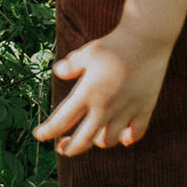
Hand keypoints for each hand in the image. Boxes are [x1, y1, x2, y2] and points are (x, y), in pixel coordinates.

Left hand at [34, 24, 171, 155]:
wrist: (147, 37)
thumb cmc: (114, 44)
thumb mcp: (88, 52)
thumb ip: (71, 65)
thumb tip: (57, 71)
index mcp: (87, 94)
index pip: (60, 122)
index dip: (47, 131)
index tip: (39, 135)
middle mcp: (104, 107)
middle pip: (82, 142)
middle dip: (69, 149)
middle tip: (62, 147)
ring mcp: (125, 110)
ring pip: (107, 141)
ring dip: (97, 141)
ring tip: (94, 134)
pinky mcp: (144, 108)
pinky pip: (135, 134)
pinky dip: (127, 137)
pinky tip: (123, 135)